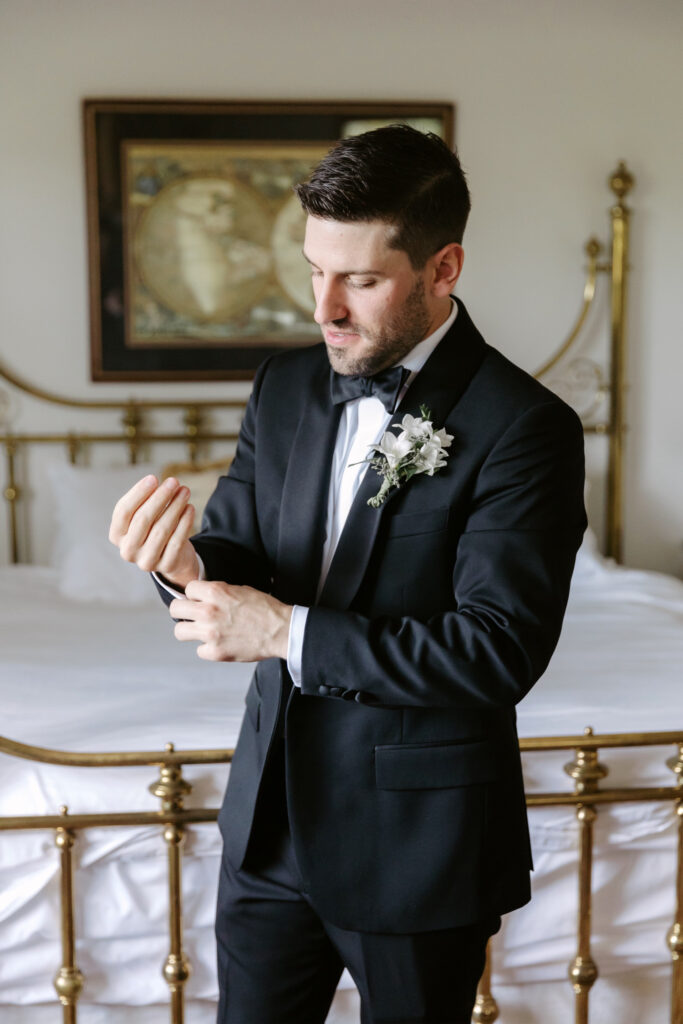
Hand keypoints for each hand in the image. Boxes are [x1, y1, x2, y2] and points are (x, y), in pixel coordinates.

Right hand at [109, 475, 198, 588]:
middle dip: (159, 497)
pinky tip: (190, 508)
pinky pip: (177, 540)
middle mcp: (128, 550)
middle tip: (173, 481)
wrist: (172, 557)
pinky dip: (185, 522)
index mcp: (117, 535)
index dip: (138, 493)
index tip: (153, 478)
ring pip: (161, 529)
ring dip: (175, 506)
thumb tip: (158, 483)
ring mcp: (146, 561)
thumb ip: (145, 501)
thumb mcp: (144, 517)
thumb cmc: (154, 529)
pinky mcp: (166, 565)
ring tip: (185, 491)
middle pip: (142, 519)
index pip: (123, 511)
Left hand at [169, 580, 291, 661]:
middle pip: (175, 609)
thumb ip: (219, 592)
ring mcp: (209, 633)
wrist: (281, 630)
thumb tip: (205, 596)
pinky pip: (199, 650)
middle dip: (183, 611)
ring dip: (189, 630)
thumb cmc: (266, 610)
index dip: (194, 595)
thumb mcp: (241, 590)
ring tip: (201, 631)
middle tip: (191, 615)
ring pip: (180, 632)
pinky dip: (208, 649)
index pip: (187, 590)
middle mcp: (208, 612)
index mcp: (215, 592)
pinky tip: (219, 644)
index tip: (198, 600)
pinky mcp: (215, 652)